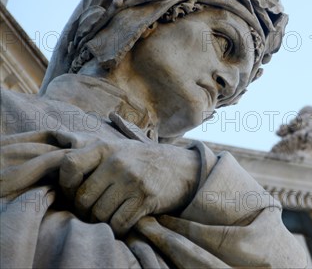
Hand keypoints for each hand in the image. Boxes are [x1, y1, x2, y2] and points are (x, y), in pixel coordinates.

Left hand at [58, 139, 200, 235]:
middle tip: (94, 213)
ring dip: (103, 222)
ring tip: (111, 217)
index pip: (69, 166)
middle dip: (85, 212)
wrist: (184, 168)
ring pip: (100, 214)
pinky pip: (119, 223)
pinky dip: (119, 228)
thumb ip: (93, 157)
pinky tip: (125, 222)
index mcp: (106, 148)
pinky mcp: (146, 198)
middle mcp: (118, 162)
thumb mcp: (120, 149)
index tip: (74, 193)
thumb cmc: (144, 162)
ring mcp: (132, 180)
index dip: (66, 185)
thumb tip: (61, 177)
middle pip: (83, 199)